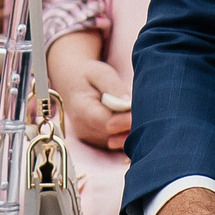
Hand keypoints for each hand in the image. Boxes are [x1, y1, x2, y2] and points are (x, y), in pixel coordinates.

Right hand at [49, 36, 129, 151]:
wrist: (72, 82)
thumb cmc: (88, 75)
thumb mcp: (100, 73)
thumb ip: (113, 87)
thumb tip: (128, 103)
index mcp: (81, 110)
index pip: (107, 123)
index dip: (126, 120)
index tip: (138, 108)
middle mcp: (83, 128)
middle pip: (115, 134)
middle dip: (130, 123)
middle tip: (141, 107)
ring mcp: (89, 137)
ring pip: (118, 140)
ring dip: (129, 127)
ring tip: (131, 109)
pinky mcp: (97, 141)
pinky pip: (117, 141)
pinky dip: (125, 131)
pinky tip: (126, 116)